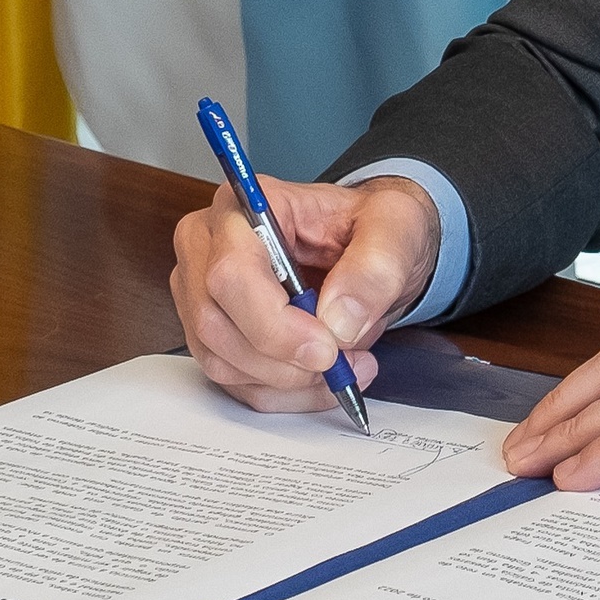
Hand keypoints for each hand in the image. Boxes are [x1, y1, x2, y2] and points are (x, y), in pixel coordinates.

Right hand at [170, 175, 439, 411]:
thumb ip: (375, 267)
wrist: (372, 251)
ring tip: (347, 364)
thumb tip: (338, 320)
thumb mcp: (396, 228)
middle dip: (284, 359)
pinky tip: (325, 377)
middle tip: (343, 361)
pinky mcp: (216, 335)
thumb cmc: (371, 227)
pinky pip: (237, 383)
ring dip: (290, 380)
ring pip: (222, 361)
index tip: (328, 347)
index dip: (274, 323)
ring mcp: (203, 294)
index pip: (230, 273)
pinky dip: (287, 392)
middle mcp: (208, 247)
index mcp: (242, 207)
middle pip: (215, 323)